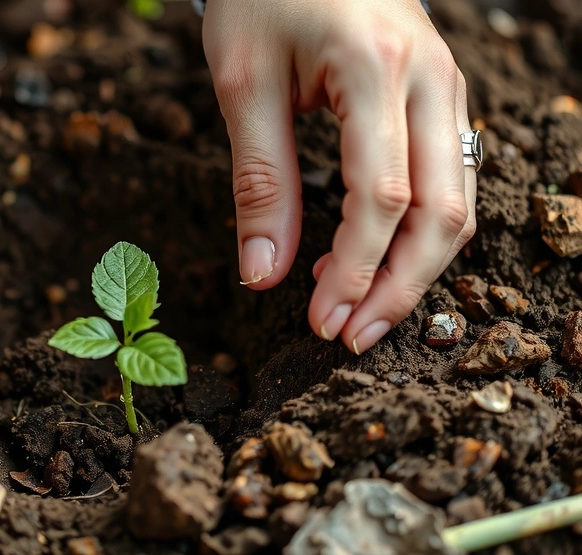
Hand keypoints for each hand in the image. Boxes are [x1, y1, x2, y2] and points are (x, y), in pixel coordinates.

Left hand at [203, 0, 476, 352]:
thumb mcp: (242, 84)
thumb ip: (259, 181)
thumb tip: (263, 275)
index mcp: (376, 70)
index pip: (384, 199)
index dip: (356, 272)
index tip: (321, 321)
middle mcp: (430, 80)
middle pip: (443, 212)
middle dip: (399, 289)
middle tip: (349, 337)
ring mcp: (445, 89)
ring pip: (459, 202)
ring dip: (416, 269)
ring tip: (362, 314)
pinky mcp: (440, 98)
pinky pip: (451, 180)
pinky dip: (422, 233)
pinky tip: (377, 263)